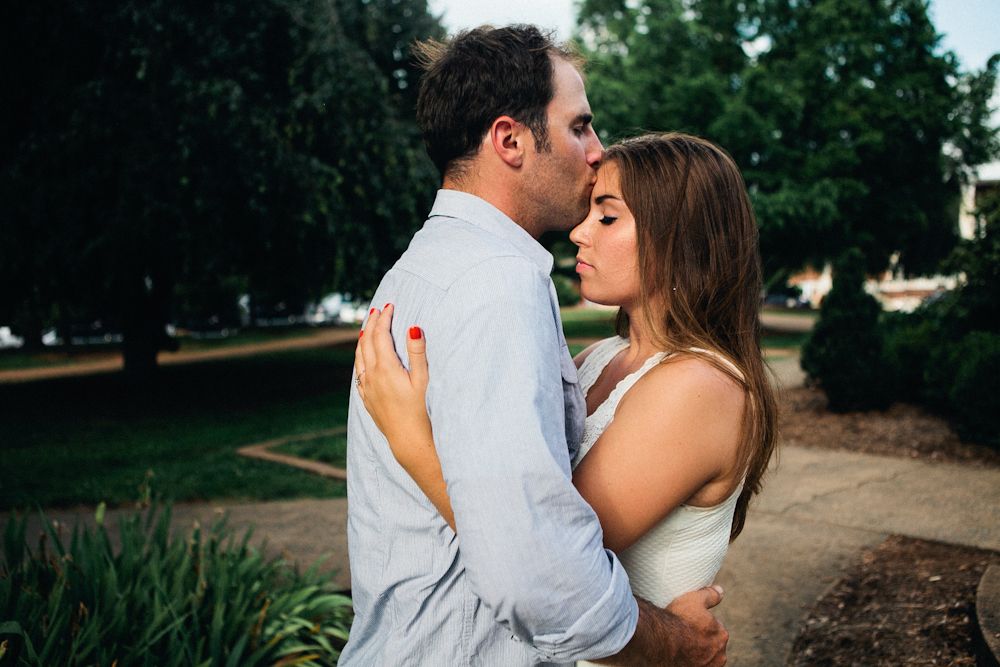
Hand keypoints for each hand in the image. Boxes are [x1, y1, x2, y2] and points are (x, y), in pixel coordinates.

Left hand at [354, 305, 433, 468]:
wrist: (408, 440)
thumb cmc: (420, 410)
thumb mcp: (423, 379)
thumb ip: (417, 352)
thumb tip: (413, 327)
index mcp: (385, 367)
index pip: (380, 335)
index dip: (384, 318)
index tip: (390, 305)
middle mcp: (371, 375)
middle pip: (366, 342)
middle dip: (371, 324)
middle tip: (377, 310)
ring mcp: (367, 388)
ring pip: (359, 356)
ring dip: (363, 339)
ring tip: (367, 328)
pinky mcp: (367, 398)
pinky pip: (358, 372)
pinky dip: (360, 358)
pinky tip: (363, 358)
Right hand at [666, 585, 728, 665]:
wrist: (661, 641)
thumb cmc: (678, 619)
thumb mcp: (694, 600)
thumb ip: (710, 595)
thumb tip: (720, 590)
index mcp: (722, 635)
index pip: (715, 629)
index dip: (702, 625)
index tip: (691, 623)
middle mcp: (719, 655)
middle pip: (711, 646)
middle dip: (702, 641)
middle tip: (685, 635)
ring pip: (704, 659)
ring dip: (697, 654)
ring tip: (681, 647)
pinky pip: (695, 666)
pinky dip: (690, 663)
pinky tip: (680, 657)